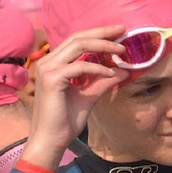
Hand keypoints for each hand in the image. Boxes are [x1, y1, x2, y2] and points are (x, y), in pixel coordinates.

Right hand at [22, 25, 128, 168]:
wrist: (51, 141)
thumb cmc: (65, 121)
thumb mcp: (89, 96)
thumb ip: (102, 81)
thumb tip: (123, 70)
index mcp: (54, 64)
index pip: (77, 41)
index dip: (98, 34)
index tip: (119, 33)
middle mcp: (48, 62)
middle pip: (78, 37)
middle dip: (102, 32)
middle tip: (123, 31)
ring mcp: (47, 69)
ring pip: (78, 45)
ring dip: (102, 46)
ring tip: (121, 50)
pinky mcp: (51, 80)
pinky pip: (79, 67)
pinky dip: (97, 68)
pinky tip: (110, 73)